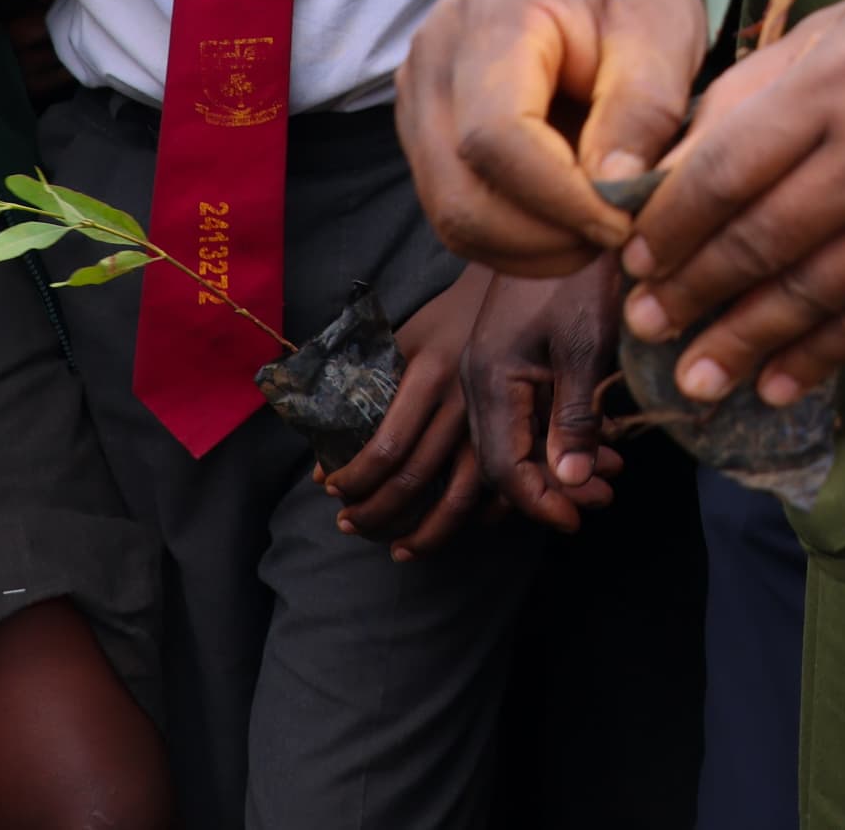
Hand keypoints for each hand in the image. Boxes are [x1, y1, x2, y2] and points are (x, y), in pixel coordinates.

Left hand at [323, 268, 496, 559]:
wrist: (513, 294)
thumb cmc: (447, 317)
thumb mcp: (401, 339)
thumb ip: (363, 391)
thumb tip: (324, 456)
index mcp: (430, 376)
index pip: (387, 447)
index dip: (356, 478)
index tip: (333, 490)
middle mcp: (463, 405)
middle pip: (415, 480)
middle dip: (376, 513)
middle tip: (349, 525)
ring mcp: (496, 423)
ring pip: (458, 498)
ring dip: (423, 534)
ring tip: (396, 549)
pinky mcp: (520, 434)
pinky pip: (495, 495)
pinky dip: (471, 521)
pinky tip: (446, 529)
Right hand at [394, 0, 707, 275]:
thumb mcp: (661, 27)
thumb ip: (643, 106)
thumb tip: (614, 195)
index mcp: (487, 21)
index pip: (496, 138)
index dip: (560, 199)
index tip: (626, 220)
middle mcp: (430, 64)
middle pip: (460, 194)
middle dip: (546, 237)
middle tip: (620, 233)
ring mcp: (417, 103)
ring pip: (451, 218)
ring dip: (529, 247)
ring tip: (599, 226)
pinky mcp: (426, 136)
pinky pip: (455, 212)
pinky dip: (513, 238)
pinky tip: (568, 220)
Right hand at [460, 261, 630, 531]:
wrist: (581, 211)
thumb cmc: (584, 273)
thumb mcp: (587, 347)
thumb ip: (576, 417)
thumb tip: (570, 482)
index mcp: (490, 377)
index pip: (503, 466)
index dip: (539, 501)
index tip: (577, 519)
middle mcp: (480, 376)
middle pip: (502, 458)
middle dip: (550, 488)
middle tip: (601, 501)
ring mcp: (492, 362)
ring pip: (514, 436)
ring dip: (556, 463)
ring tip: (608, 476)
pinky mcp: (511, 351)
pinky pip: (525, 409)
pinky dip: (558, 432)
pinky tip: (599, 439)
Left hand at [621, 0, 844, 412]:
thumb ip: (764, 85)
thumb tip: (676, 157)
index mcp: (838, 84)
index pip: (725, 171)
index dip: (669, 226)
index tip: (633, 259)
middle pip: (758, 241)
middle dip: (691, 293)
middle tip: (645, 329)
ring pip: (810, 295)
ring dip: (743, 344)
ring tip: (696, 379)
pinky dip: (821, 358)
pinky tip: (780, 382)